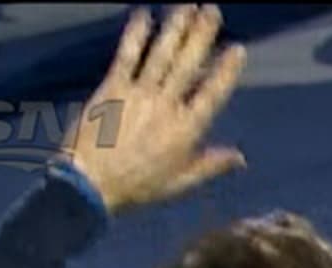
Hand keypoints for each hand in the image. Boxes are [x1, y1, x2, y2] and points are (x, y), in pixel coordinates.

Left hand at [59, 5, 247, 213]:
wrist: (90, 182)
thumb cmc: (138, 185)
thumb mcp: (181, 182)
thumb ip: (211, 165)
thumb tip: (241, 157)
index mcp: (187, 129)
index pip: (212, 93)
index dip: (226, 71)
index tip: (237, 49)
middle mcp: (166, 105)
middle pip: (188, 64)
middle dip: (201, 35)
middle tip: (212, 10)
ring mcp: (139, 93)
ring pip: (161, 54)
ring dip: (175, 28)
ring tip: (187, 6)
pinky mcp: (113, 87)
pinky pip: (127, 56)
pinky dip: (135, 35)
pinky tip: (143, 14)